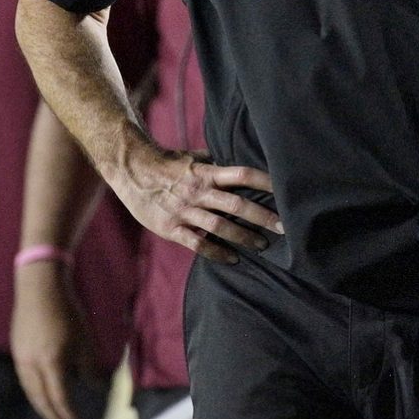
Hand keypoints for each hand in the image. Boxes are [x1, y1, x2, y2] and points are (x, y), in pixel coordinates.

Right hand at [11, 264, 95, 418]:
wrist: (39, 286)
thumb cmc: (66, 311)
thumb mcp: (84, 340)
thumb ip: (89, 368)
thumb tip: (94, 388)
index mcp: (50, 363)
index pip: (59, 399)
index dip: (69, 416)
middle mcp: (31, 366)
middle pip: (40, 401)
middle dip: (54, 418)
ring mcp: (20, 359)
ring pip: (30, 393)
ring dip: (43, 408)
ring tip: (56, 418)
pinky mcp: (17, 351)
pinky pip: (25, 381)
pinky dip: (36, 394)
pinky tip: (44, 394)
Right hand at [109, 151, 281, 263]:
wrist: (131, 171)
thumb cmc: (167, 163)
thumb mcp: (193, 158)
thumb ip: (215, 163)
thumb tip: (240, 158)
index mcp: (206, 173)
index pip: (242, 174)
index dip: (265, 181)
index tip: (286, 190)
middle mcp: (199, 191)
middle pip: (237, 204)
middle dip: (262, 217)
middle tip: (285, 228)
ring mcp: (185, 210)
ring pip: (220, 226)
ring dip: (243, 237)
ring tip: (262, 246)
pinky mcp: (171, 227)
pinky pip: (198, 243)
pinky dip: (217, 253)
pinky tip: (233, 259)